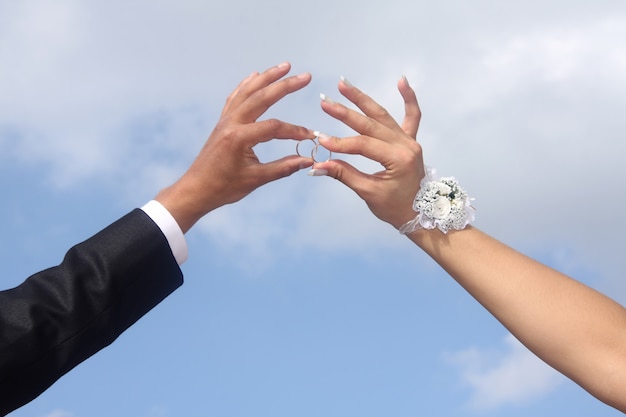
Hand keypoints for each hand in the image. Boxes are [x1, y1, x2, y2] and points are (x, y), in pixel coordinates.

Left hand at [156, 62, 314, 232]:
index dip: (294, 131)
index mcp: (239, 137)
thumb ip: (283, 167)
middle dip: (284, 85)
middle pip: (261, 97)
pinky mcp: (222, 122)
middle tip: (305, 77)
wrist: (195, 190)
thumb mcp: (255, 179)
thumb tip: (307, 160)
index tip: (310, 136)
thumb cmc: (222, 187)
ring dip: (267, 77)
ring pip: (248, 92)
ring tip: (285, 66)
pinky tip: (255, 76)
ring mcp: (225, 120)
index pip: (274, 127)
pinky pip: (235, 98)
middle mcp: (231, 123)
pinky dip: (246, 85)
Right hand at [310, 77, 423, 229]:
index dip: (340, 142)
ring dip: (363, 99)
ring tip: (344, 84)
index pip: (363, 145)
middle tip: (324, 101)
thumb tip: (318, 165)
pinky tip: (401, 80)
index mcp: (398, 159)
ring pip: (383, 115)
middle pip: (371, 125)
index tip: (320, 140)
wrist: (421, 214)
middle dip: (345, 112)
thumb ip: (345, 175)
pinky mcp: (411, 140)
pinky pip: (412, 117)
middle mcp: (406, 145)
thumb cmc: (395, 208)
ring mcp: (410, 140)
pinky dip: (409, 99)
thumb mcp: (369, 193)